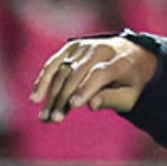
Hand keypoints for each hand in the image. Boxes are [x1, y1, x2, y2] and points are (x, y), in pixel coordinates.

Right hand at [30, 37, 159, 121]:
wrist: (131, 54)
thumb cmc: (131, 82)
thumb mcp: (131, 95)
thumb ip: (113, 99)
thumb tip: (93, 104)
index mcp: (119, 61)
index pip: (99, 73)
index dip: (85, 88)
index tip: (73, 105)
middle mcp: (100, 49)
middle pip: (76, 73)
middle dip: (63, 97)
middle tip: (54, 119)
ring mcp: (84, 46)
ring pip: (62, 70)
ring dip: (50, 93)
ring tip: (44, 116)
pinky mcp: (72, 46)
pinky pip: (54, 63)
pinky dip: (43, 80)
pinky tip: (36, 98)